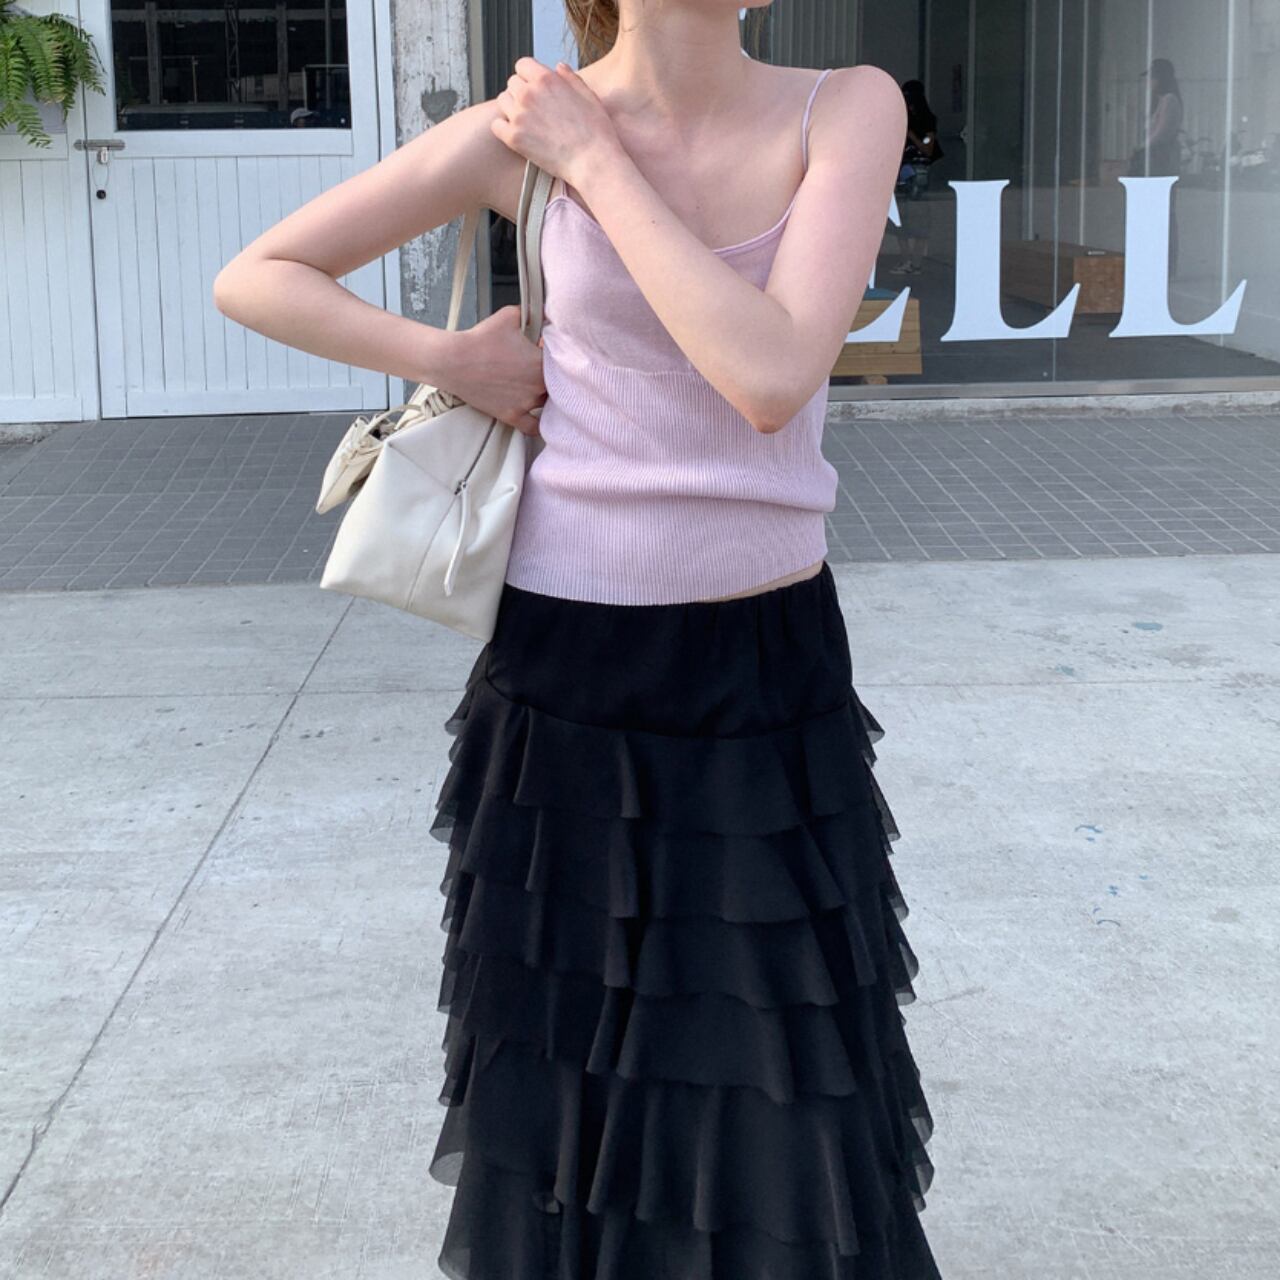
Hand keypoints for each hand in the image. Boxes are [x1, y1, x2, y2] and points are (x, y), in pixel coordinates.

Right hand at [443, 305, 546, 436]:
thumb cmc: (480, 340)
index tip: (547, 352)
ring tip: (541, 388)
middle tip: (544, 370)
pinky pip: (533, 427)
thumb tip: (542, 312)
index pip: (563, 362)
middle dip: (555, 378)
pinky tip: (541, 418)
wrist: (454, 361)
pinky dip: (539, 425)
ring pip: (549, 405)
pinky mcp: (511, 415)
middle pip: (559, 386)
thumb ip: (532, 314)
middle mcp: (537, 387)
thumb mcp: (510, 316)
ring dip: (548, 397)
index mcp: (542, 364)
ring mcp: (525, 403)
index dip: (557, 356)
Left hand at [491, 56, 620, 187]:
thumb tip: (558, 67)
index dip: (529, 75)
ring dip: (512, 108)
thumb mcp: (588, 95)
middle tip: (535, 109)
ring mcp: (519, 115)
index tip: (536, 87)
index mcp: (546, 79)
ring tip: (528, 122)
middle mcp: (529, 93)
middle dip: (522, 92)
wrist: (593, 162)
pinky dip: (503, 128)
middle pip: (512, 83)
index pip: (522, 64)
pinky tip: (517, 134)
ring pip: (503, 101)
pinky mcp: (514, 138)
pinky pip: (496, 125)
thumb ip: (570, 78)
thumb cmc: (596, 131)